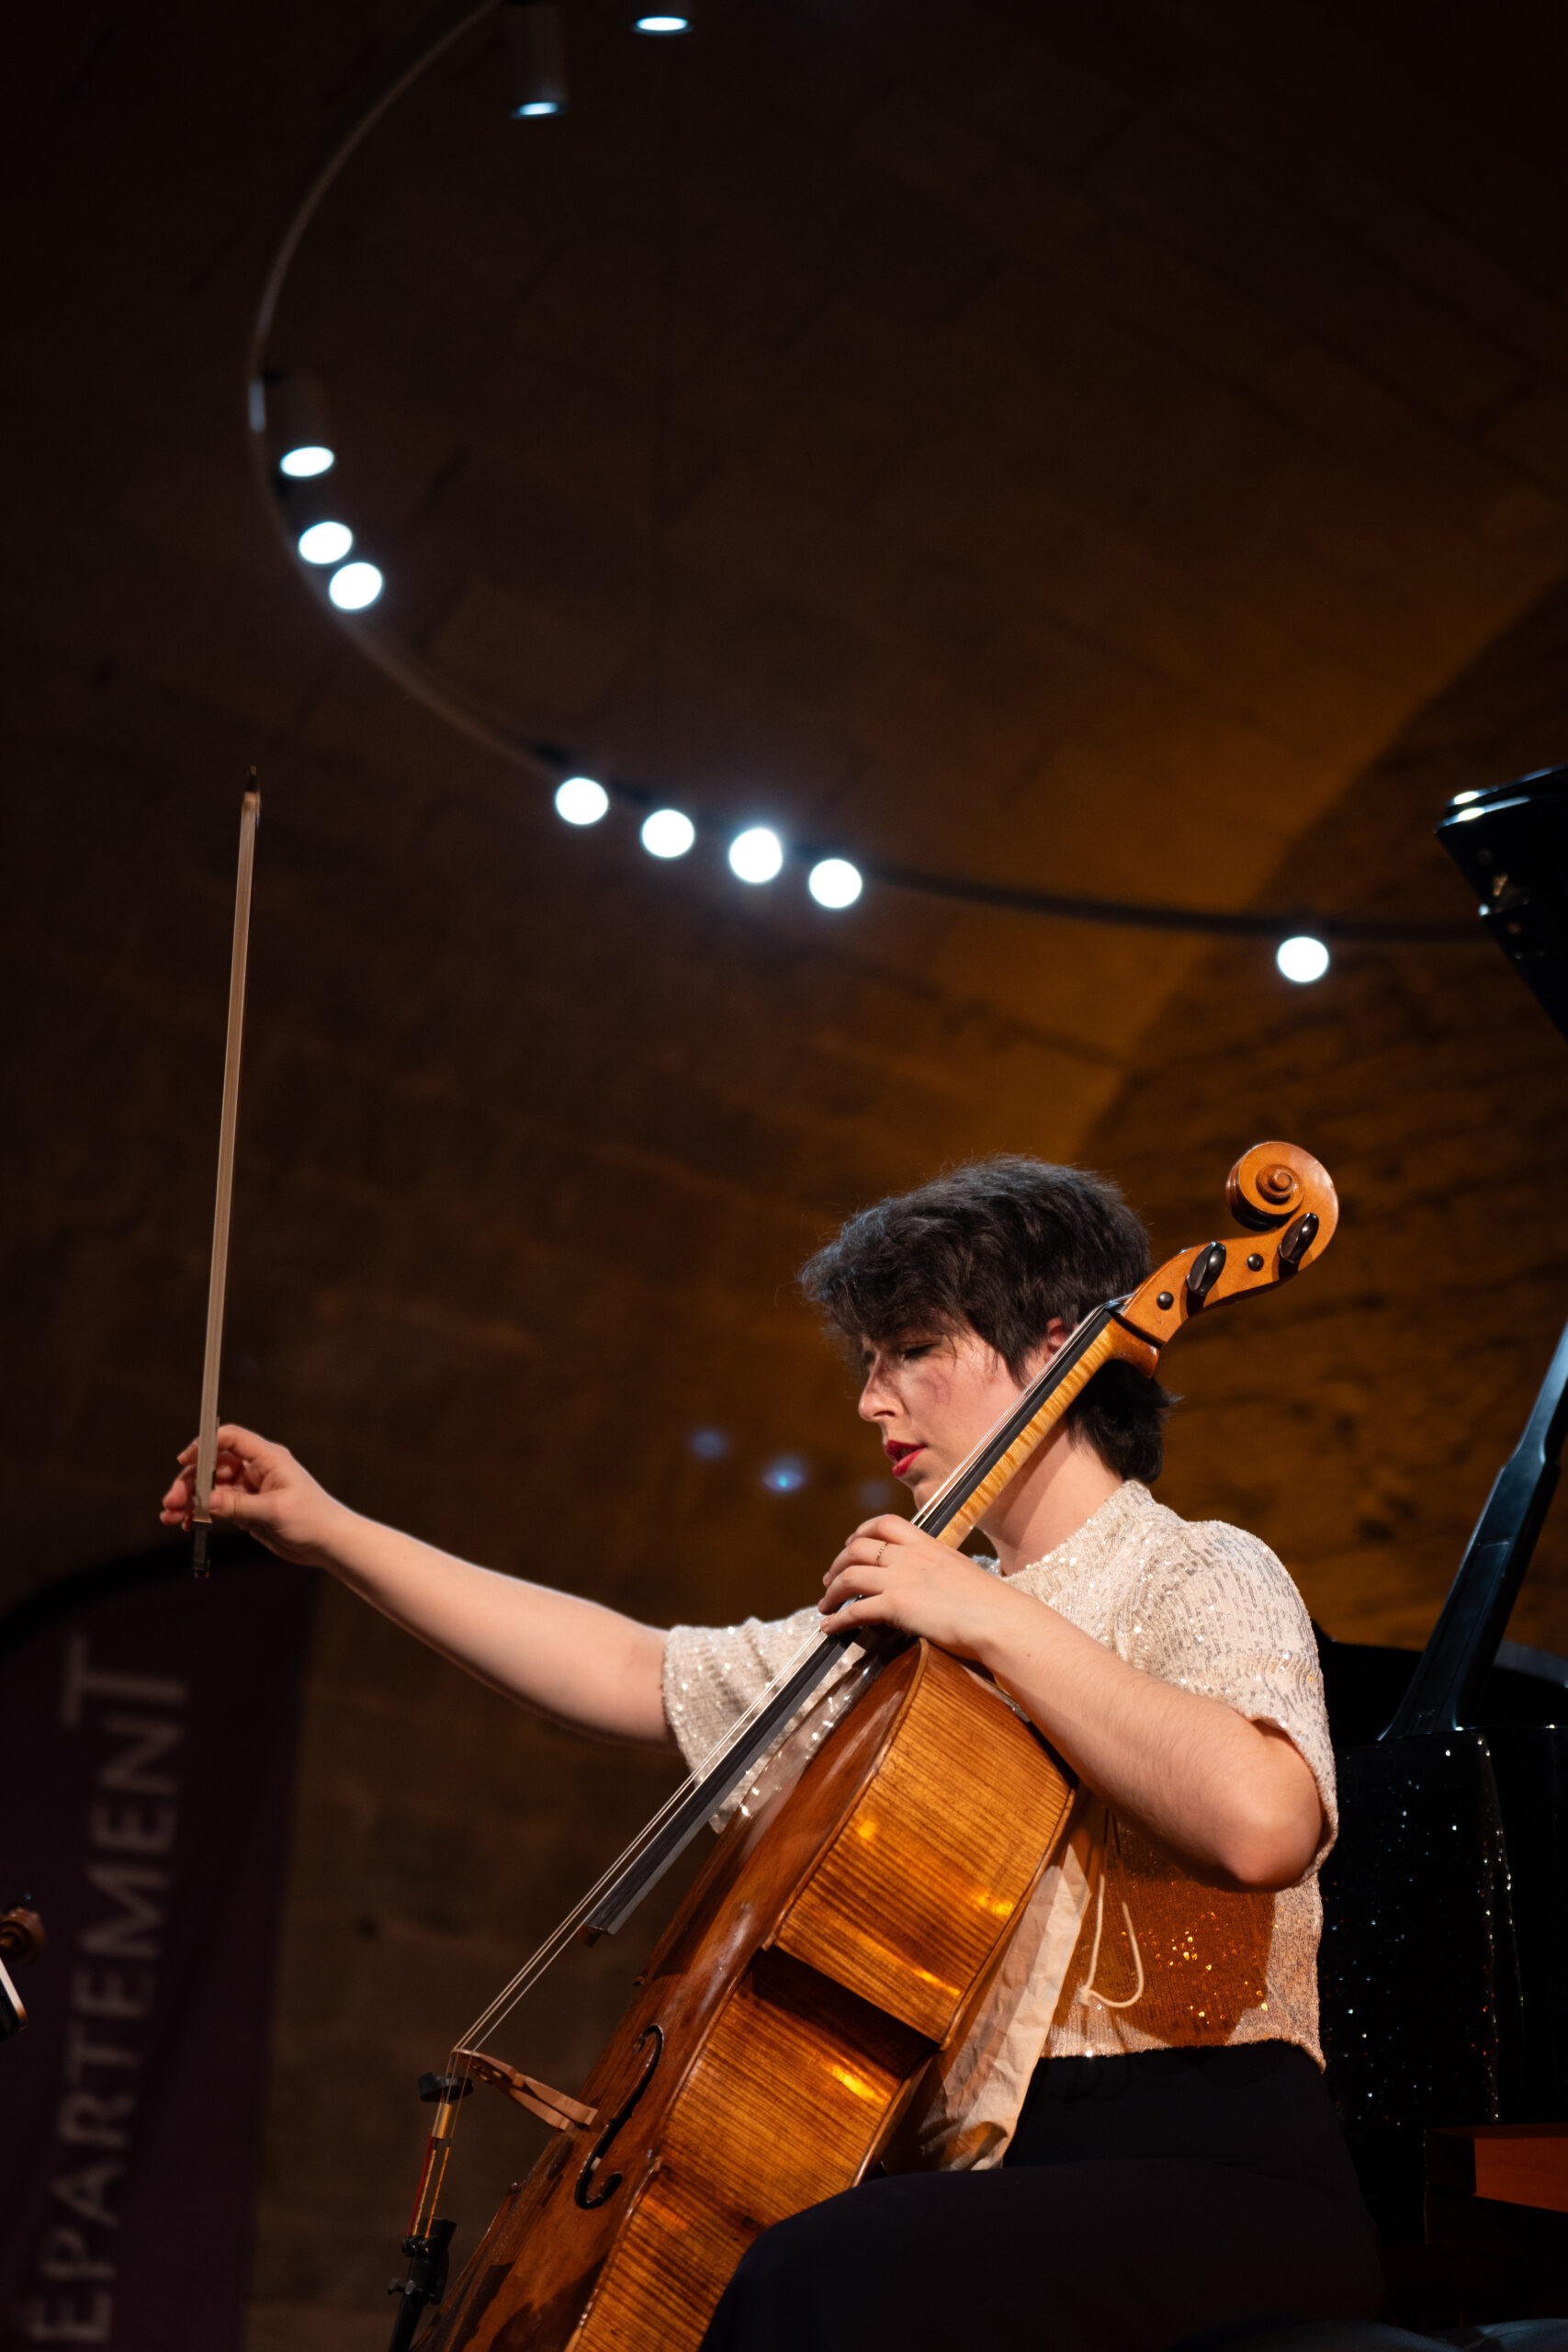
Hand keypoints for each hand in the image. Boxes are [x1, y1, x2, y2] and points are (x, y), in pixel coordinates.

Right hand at [160, 1424, 342, 1564]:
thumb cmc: (312, 1519)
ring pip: (211, 1488)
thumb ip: (237, 1505)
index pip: (229, 1439)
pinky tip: (186, 1525)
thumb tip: (205, 1500)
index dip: (204, 1445)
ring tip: (170, 1518)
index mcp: (268, 1458)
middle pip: (213, 1466)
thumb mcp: (273, 1511)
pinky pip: (216, 1506)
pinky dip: (200, 1514)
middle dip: (190, 1483)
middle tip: (171, 1503)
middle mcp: (257, 1469)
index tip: (184, 1462)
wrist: (328, 1543)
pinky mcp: (246, 1508)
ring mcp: (250, 1489)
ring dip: (190, 1500)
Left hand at [820, 1514, 1013, 1660]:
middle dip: (839, 1562)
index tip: (852, 1543)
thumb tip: (935, 1586)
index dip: (862, 1531)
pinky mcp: (898, 1605)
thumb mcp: (964, 1573)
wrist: (1002, 1621)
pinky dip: (838, 1619)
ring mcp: (902, 1579)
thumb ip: (942, 1572)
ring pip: (850, 1575)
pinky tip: (830, 1627)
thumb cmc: (993, 1605)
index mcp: (929, 1545)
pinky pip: (856, 1610)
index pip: (886, 1524)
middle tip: (831, 1579)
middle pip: (859, 1548)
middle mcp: (911, 1557)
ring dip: (832, 1590)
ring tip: (826, 1604)